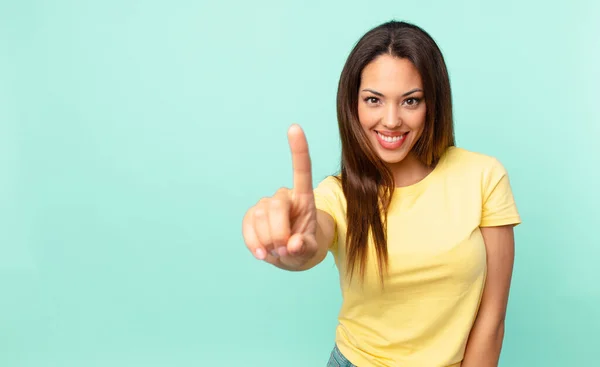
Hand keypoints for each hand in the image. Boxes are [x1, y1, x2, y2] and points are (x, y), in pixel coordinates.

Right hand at [242, 124, 317, 268]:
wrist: (290, 254)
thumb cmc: (304, 247)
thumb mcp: (310, 250)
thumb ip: (304, 248)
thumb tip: (292, 245)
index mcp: (304, 198)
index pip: (302, 170)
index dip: (298, 149)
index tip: (294, 128)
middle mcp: (284, 196)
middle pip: (276, 206)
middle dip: (279, 232)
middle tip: (285, 250)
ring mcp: (266, 204)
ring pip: (260, 217)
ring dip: (267, 240)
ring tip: (277, 251)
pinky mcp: (252, 215)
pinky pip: (247, 226)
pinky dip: (253, 243)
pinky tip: (262, 253)